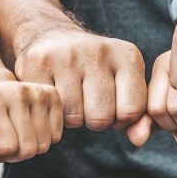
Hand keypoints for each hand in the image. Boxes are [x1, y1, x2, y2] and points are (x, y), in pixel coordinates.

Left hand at [0, 79, 62, 162]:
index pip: (4, 148)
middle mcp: (17, 93)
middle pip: (27, 149)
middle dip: (13, 154)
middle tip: (3, 140)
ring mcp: (37, 92)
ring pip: (43, 145)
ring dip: (28, 148)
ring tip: (15, 134)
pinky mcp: (52, 95)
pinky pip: (57, 136)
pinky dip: (44, 138)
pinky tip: (30, 128)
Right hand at [13, 28, 145, 132]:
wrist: (52, 36)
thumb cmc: (95, 71)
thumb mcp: (124, 86)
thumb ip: (138, 117)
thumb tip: (139, 141)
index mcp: (127, 55)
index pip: (131, 111)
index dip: (120, 118)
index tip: (112, 105)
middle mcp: (98, 51)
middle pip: (101, 117)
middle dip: (95, 120)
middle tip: (88, 103)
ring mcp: (66, 55)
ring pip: (73, 117)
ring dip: (72, 117)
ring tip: (72, 98)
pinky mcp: (38, 62)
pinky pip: (49, 108)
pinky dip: (51, 109)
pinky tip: (54, 93)